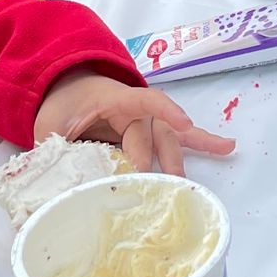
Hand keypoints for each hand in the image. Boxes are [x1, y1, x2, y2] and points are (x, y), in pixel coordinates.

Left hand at [35, 70, 234, 173]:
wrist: (64, 86)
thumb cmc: (60, 105)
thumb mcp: (50, 126)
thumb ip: (56, 152)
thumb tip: (57, 190)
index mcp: (113, 98)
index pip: (142, 100)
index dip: (164, 110)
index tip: (182, 125)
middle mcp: (136, 107)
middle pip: (156, 132)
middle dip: (162, 160)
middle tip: (162, 187)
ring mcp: (144, 119)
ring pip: (169, 138)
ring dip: (183, 157)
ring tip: (214, 161)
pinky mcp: (147, 130)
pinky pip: (175, 138)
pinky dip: (201, 143)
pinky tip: (226, 147)